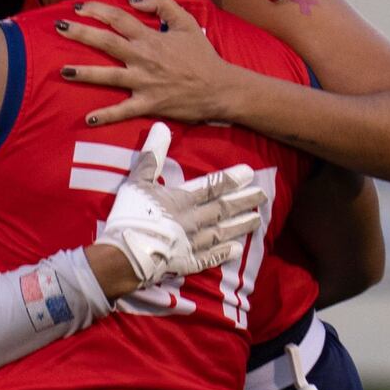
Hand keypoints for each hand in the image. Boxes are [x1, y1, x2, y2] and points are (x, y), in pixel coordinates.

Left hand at [55, 0, 235, 125]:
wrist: (220, 88)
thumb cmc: (202, 56)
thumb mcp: (186, 22)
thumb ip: (162, 4)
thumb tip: (133, 0)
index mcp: (151, 38)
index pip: (118, 18)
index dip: (97, 10)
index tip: (78, 7)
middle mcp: (143, 58)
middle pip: (106, 42)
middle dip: (80, 33)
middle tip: (59, 26)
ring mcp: (144, 82)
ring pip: (109, 76)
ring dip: (84, 73)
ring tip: (63, 71)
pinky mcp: (149, 104)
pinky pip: (124, 111)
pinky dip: (107, 116)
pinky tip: (89, 118)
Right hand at [96, 123, 265, 285]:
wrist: (126, 254)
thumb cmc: (129, 215)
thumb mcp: (137, 181)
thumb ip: (152, 155)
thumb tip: (161, 127)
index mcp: (182, 200)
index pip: (212, 186)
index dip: (232, 179)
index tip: (250, 173)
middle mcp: (193, 220)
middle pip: (223, 209)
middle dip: (244, 201)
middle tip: (264, 196)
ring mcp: (192, 243)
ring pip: (222, 232)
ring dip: (241, 226)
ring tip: (258, 220)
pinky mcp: (187, 262)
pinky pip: (210, 258)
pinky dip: (224, 254)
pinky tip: (237, 251)